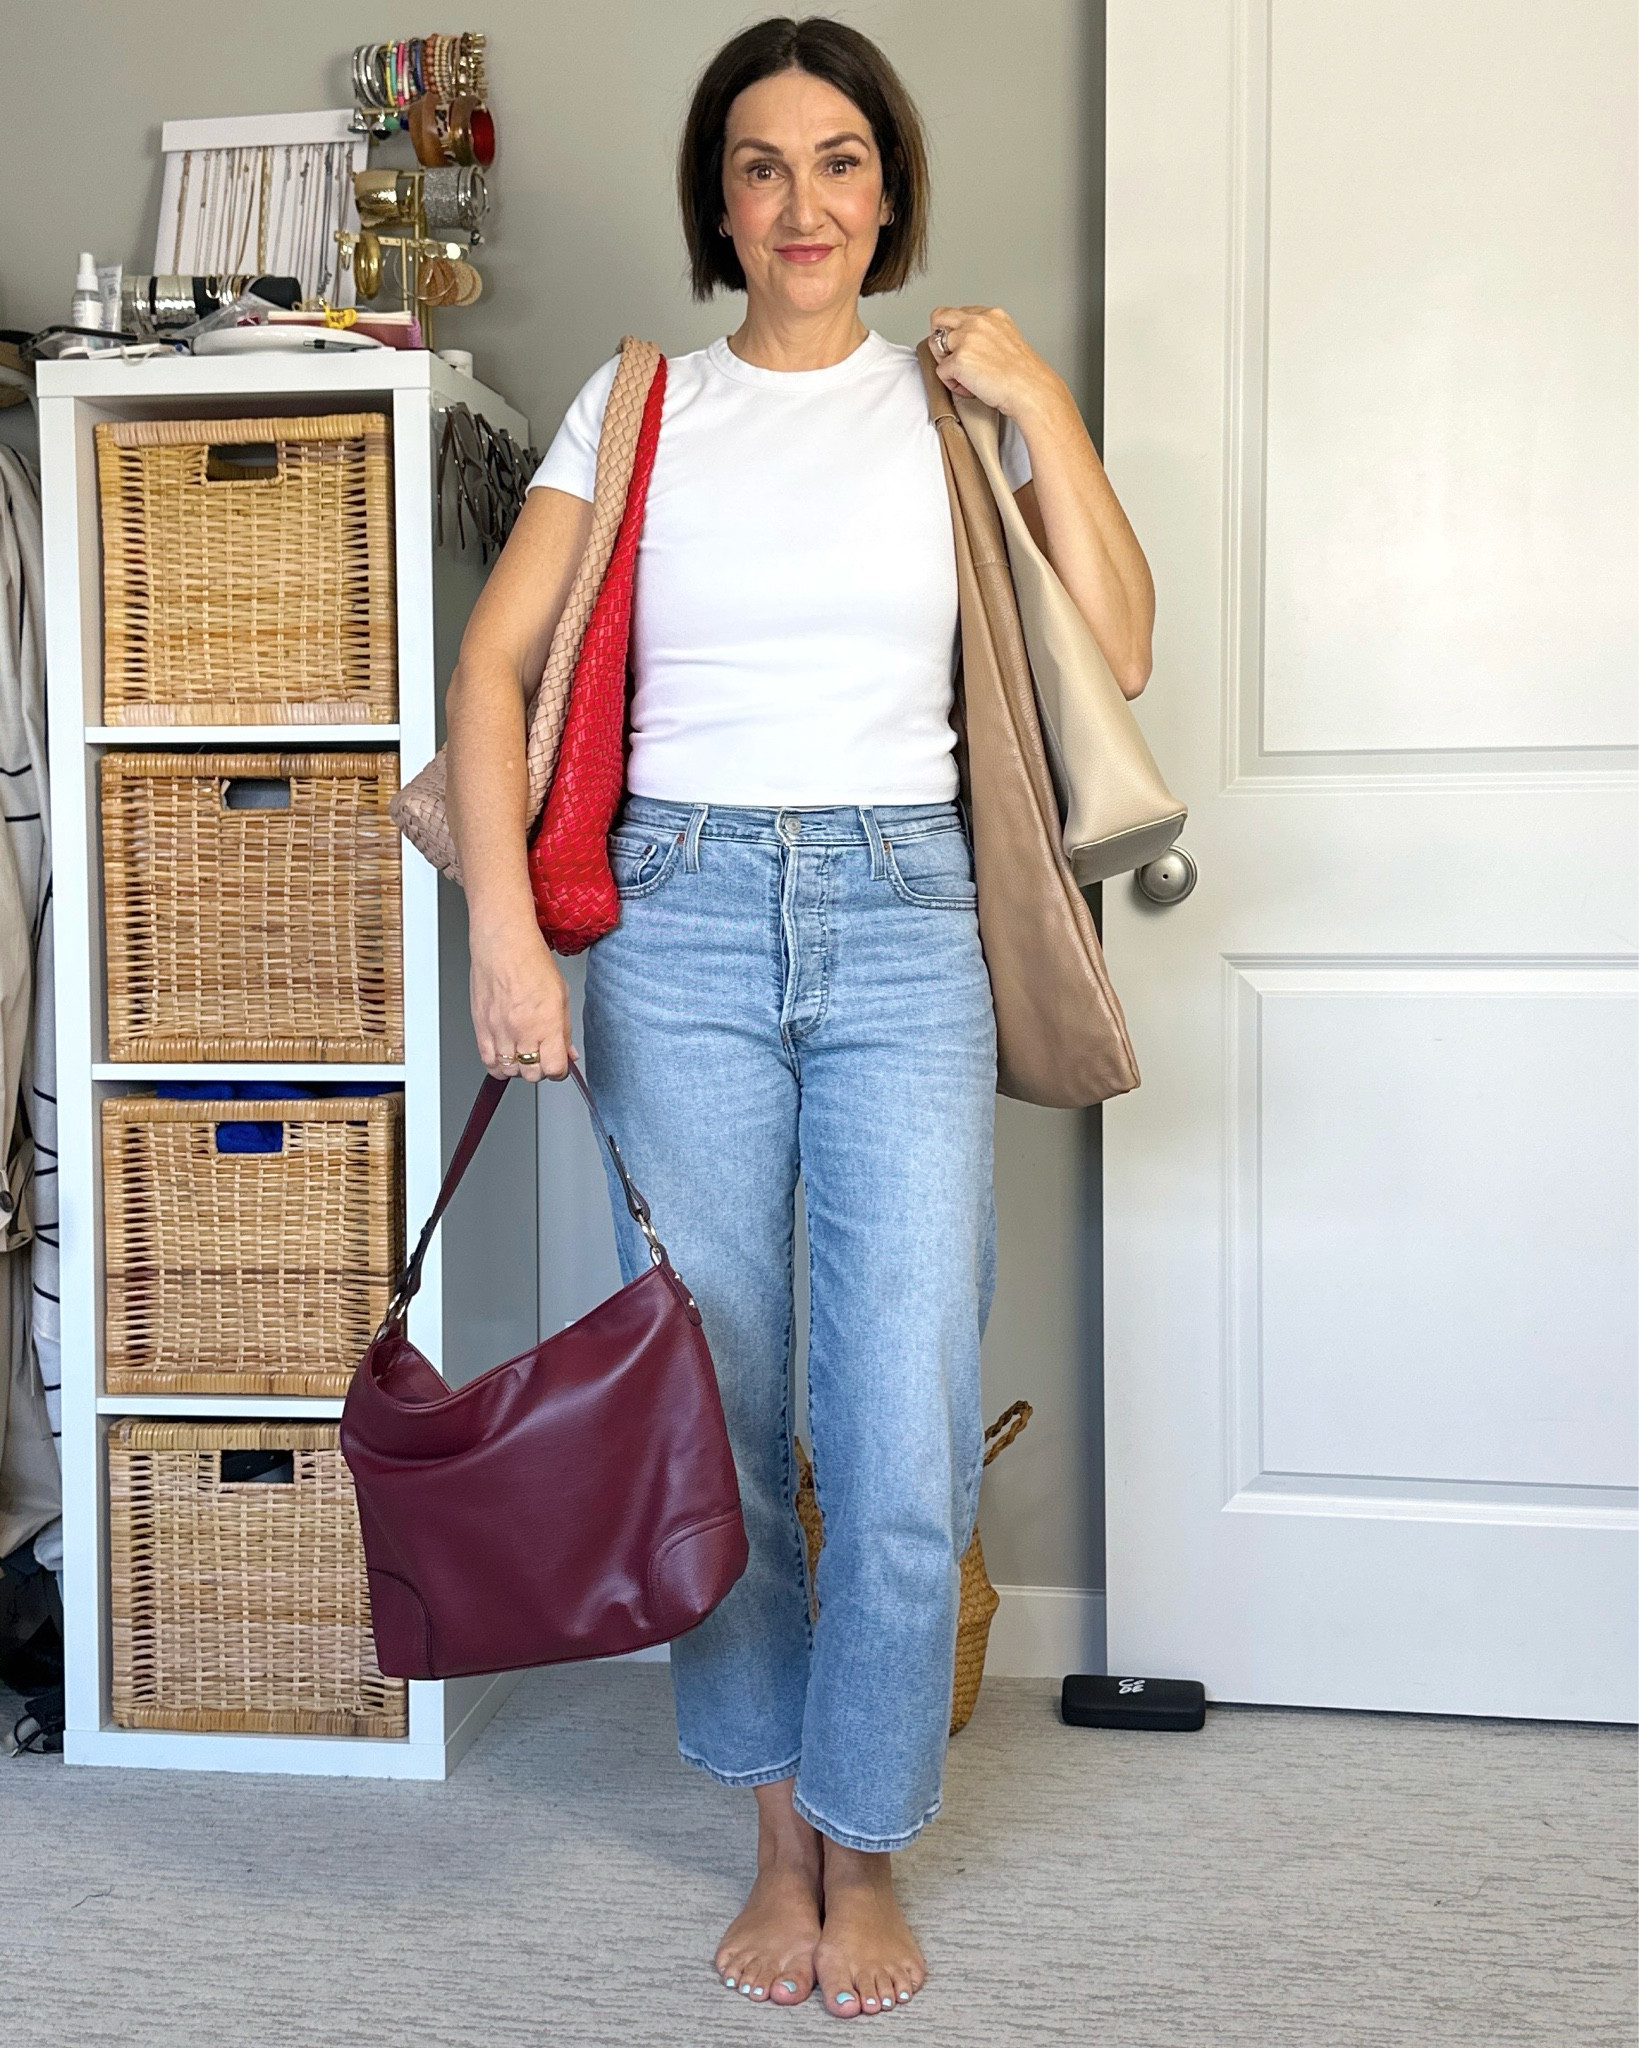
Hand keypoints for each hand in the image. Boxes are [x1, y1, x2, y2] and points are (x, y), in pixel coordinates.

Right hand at [469, 918, 574, 1080]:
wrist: (503, 946)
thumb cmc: (532, 963)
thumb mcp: (561, 997)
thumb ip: (564, 1031)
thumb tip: (568, 1053)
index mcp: (547, 1024)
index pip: (555, 1069)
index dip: (560, 1070)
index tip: (559, 1063)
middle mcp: (522, 1031)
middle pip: (532, 1074)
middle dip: (540, 1069)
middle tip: (541, 1055)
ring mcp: (499, 1031)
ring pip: (510, 1071)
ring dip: (519, 1067)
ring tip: (523, 1052)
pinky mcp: (481, 1028)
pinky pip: (489, 1062)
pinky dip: (499, 1065)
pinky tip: (506, 1055)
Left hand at [927, 305, 1068, 423]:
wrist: (1031, 390)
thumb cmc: (1023, 374)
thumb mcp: (1007, 339)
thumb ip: (985, 334)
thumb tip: (966, 344)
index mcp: (991, 314)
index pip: (957, 313)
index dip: (954, 332)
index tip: (963, 349)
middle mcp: (977, 321)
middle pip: (938, 318)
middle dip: (939, 339)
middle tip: (952, 359)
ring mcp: (967, 338)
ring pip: (935, 345)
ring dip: (945, 363)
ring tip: (966, 377)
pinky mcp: (960, 359)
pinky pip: (941, 372)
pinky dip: (953, 384)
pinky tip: (971, 388)